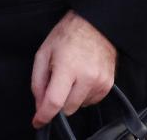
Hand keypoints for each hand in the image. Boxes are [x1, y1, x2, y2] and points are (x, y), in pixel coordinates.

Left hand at [30, 10, 116, 127]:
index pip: (55, 102)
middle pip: (67, 108)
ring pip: (79, 106)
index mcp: (68, 68)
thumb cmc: (67, 36)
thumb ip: (38, 81)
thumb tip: (39, 104)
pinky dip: (82, 95)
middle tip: (55, 83)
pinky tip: (80, 78)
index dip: (44, 115)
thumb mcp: (43, 53)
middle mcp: (87, 77)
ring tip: (70, 76)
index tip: (37, 122)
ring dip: (70, 97)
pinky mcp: (108, 85)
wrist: (95, 25)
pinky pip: (91, 101)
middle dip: (57, 102)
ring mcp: (100, 82)